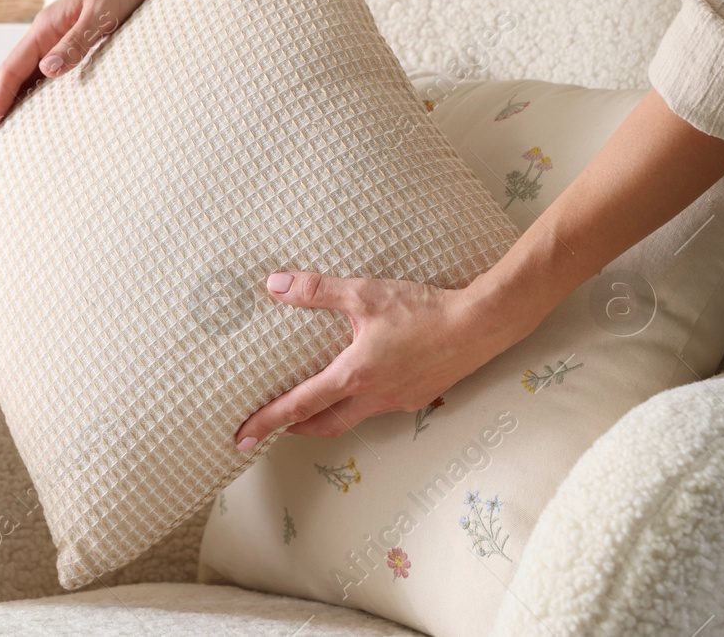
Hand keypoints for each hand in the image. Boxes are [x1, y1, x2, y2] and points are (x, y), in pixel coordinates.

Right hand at [0, 0, 156, 141]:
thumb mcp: (101, 14)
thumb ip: (75, 42)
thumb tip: (46, 70)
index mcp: (45, 27)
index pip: (11, 71)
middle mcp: (44, 35)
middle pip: (6, 76)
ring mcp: (52, 41)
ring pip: (18, 77)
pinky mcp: (66, 45)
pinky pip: (36, 75)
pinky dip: (21, 94)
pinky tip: (17, 107)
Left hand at [234, 270, 524, 449]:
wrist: (481, 325)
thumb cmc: (422, 309)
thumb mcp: (364, 293)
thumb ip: (316, 290)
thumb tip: (274, 285)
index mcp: (354, 376)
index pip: (299, 406)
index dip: (267, 422)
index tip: (242, 438)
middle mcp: (374, 397)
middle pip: (323, 426)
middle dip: (293, 431)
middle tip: (269, 428)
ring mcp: (397, 401)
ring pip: (351, 420)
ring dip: (325, 418)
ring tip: (307, 407)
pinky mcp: (418, 397)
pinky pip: (377, 409)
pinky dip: (357, 405)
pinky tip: (359, 387)